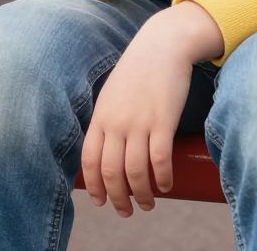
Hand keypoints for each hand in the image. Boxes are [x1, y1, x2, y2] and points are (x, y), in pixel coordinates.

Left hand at [79, 18, 195, 216]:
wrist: (162, 45)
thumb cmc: (138, 71)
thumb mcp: (112, 95)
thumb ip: (108, 120)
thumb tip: (108, 150)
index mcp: (101, 117)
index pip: (89, 161)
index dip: (95, 186)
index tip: (101, 202)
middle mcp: (117, 122)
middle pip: (111, 172)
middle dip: (117, 198)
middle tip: (126, 211)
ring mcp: (139, 122)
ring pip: (135, 172)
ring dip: (141, 194)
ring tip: (148, 204)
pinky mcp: (163, 121)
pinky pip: (160, 160)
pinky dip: (162, 179)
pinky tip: (166, 186)